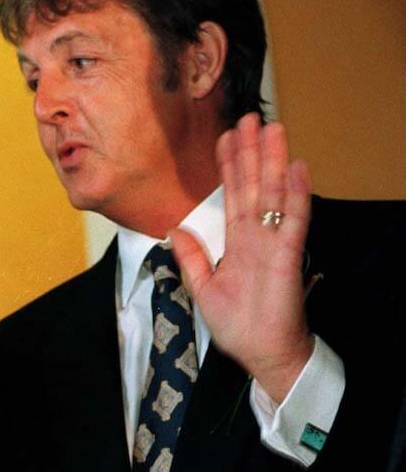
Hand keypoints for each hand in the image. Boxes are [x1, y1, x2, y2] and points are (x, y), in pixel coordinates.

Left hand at [170, 112, 314, 402]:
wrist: (261, 353)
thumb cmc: (237, 326)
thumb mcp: (202, 288)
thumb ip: (192, 258)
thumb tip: (175, 230)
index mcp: (236, 243)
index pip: (232, 196)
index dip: (229, 167)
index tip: (226, 138)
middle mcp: (256, 237)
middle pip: (254, 186)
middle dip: (251, 152)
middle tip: (250, 118)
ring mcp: (273, 244)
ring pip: (273, 194)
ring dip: (272, 161)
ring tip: (272, 129)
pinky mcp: (287, 256)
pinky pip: (293, 220)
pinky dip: (294, 195)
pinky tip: (295, 168)